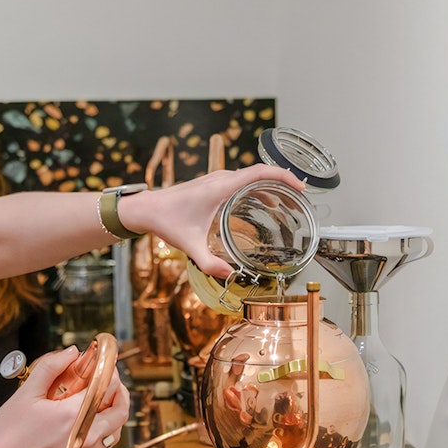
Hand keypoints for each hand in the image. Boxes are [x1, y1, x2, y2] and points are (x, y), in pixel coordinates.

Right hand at [0, 346, 128, 447]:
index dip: (108, 368)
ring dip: (116, 407)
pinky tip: (93, 416)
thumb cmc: (7, 435)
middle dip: (118, 387)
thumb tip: (71, 353)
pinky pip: (107, 440)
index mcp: (74, 414)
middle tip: (106, 374)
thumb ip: (50, 367)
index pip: (107, 385)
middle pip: (120, 407)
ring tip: (103, 394)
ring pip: (117, 427)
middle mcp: (86, 433)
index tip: (101, 359)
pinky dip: (108, 425)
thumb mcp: (26, 393)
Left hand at [121, 164, 304, 279]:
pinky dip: (256, 187)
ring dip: (270, 184)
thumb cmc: (167, 222)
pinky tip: (262, 203)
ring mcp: (216, 179)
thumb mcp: (189, 245)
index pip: (259, 172)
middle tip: (300, 198)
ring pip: (250, 176)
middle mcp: (221, 178)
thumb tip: (229, 275)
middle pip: (259, 172)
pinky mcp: (212, 184)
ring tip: (286, 201)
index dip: (283, 176)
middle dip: (282, 182)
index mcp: (220, 186)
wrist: (147, 208)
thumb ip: (209, 263)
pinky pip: (241, 180)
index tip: (299, 187)